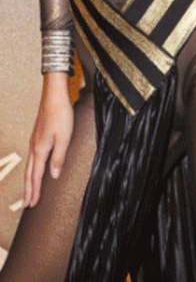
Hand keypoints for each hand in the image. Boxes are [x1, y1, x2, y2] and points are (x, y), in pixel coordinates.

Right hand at [24, 72, 73, 207]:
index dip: (35, 191)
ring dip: (29, 180)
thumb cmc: (61, 115)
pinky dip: (31, 169)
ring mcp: (34, 141)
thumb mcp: (64, 137)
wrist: (54, 96)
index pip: (37, 176)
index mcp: (40, 150)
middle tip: (26, 205)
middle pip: (29, 174)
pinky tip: (34, 169)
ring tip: (29, 191)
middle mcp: (34, 147)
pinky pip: (32, 158)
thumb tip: (53, 176)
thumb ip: (59, 158)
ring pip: (29, 166)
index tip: (32, 204)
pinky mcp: (37, 136)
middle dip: (28, 190)